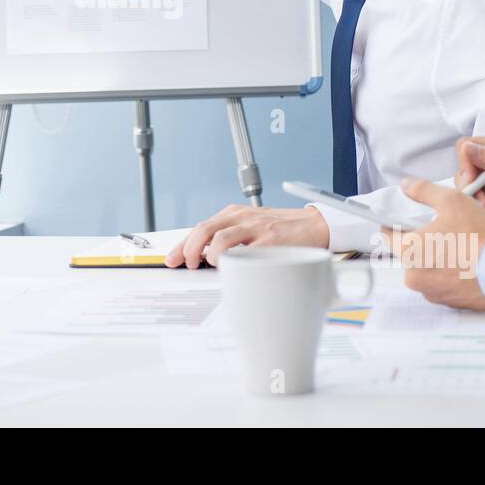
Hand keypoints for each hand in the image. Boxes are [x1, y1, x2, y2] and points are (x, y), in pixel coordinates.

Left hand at [164, 204, 328, 268]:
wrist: (313, 225)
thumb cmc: (280, 230)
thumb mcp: (250, 226)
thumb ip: (228, 237)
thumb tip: (202, 257)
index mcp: (234, 214)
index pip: (200, 228)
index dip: (182, 245)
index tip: (171, 259)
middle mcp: (241, 217)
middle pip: (204, 229)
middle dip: (190, 249)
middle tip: (188, 265)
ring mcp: (256, 228)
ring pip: (221, 238)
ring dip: (209, 255)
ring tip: (210, 266)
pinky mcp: (271, 240)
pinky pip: (246, 252)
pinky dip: (234, 261)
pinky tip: (231, 270)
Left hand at [384, 178, 484, 310]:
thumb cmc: (479, 237)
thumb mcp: (451, 201)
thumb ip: (423, 191)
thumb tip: (406, 185)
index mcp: (409, 251)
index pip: (387, 236)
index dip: (394, 224)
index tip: (400, 221)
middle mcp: (415, 276)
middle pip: (410, 253)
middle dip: (423, 242)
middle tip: (444, 232)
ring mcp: (431, 292)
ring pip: (427, 270)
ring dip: (437, 260)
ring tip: (459, 248)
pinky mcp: (449, 302)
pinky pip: (443, 284)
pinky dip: (450, 275)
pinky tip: (467, 264)